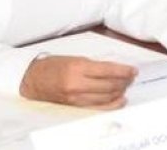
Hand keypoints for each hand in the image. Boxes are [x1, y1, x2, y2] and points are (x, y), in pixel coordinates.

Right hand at [18, 55, 136, 108]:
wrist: (32, 79)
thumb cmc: (53, 66)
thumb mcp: (75, 58)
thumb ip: (94, 65)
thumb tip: (115, 70)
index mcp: (78, 67)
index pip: (108, 70)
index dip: (124, 71)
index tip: (133, 70)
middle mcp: (77, 84)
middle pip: (109, 85)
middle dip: (124, 81)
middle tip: (131, 77)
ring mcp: (76, 98)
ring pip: (106, 98)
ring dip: (120, 92)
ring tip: (126, 86)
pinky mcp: (74, 107)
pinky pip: (98, 108)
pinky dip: (111, 105)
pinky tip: (120, 100)